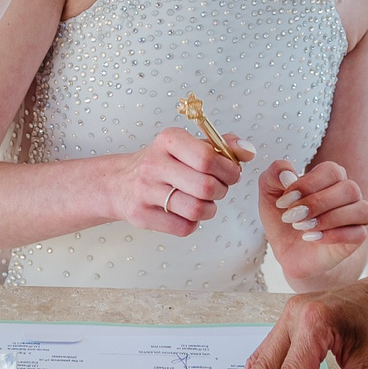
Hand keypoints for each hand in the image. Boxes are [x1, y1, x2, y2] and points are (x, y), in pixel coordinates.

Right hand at [106, 126, 243, 234]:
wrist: (119, 183)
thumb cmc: (162, 163)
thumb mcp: (187, 146)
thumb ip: (220, 146)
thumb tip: (248, 151)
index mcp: (168, 140)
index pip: (208, 157)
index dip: (229, 169)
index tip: (231, 173)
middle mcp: (154, 164)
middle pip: (205, 187)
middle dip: (221, 191)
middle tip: (217, 189)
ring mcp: (145, 191)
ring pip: (196, 210)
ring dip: (209, 209)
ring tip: (204, 202)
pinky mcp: (142, 216)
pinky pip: (184, 228)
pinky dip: (193, 223)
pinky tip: (187, 213)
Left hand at [258, 159, 367, 284]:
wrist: (290, 252)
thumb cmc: (284, 219)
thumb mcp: (269, 195)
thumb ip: (273, 176)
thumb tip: (287, 173)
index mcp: (330, 177)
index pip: (331, 171)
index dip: (307, 185)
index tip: (284, 201)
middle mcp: (348, 193)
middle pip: (348, 188)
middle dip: (317, 203)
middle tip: (292, 216)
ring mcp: (356, 215)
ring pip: (360, 209)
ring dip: (328, 219)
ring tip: (302, 227)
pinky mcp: (358, 237)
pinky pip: (359, 233)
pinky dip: (335, 235)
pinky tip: (313, 238)